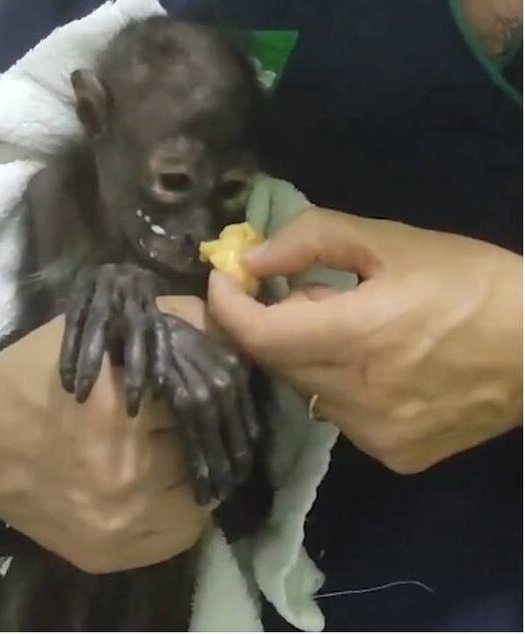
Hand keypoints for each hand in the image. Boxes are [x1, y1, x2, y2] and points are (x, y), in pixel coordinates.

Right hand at [0, 298, 213, 573]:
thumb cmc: (29, 382)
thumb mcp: (87, 336)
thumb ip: (158, 323)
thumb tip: (218, 323)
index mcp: (115, 410)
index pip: (199, 392)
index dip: (199, 383)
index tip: (196, 379)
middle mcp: (124, 471)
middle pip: (201, 443)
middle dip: (195, 425)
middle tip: (179, 416)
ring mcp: (121, 521)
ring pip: (201, 491)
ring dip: (191, 468)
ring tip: (169, 451)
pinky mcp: (112, 553)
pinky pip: (183, 533)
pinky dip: (183, 510)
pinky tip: (163, 488)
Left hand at [208, 208, 522, 472]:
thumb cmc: (473, 284)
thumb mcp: (394, 241)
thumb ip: (313, 240)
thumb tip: (251, 259)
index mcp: (358, 337)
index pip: (257, 334)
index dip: (227, 305)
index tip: (223, 278)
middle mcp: (357, 396)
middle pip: (274, 361)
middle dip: (270, 322)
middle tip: (303, 292)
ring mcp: (374, 434)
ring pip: (304, 390)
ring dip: (306, 355)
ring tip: (354, 327)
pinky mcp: (394, 456)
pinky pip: (339, 415)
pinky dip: (339, 386)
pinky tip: (378, 366)